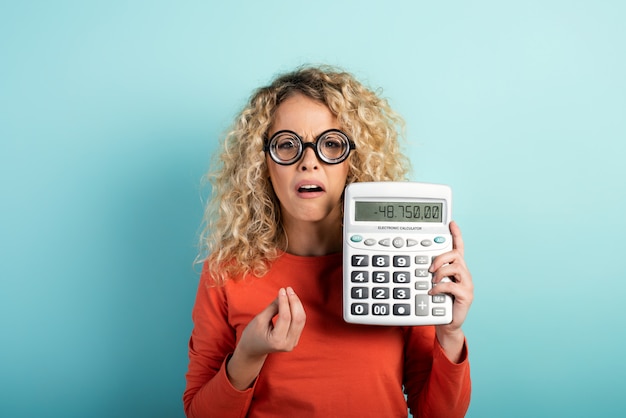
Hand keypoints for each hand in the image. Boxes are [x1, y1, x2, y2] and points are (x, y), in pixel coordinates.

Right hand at [227, 287, 305, 388]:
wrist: (252, 350)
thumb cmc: (252, 335)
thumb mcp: (260, 320)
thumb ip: (273, 308)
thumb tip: (283, 294)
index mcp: (277, 341)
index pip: (285, 317)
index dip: (284, 301)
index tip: (282, 289)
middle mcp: (288, 344)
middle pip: (297, 318)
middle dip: (294, 301)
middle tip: (288, 289)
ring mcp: (293, 343)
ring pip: (301, 320)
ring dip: (297, 304)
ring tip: (290, 292)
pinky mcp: (295, 339)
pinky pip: (300, 322)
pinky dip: (297, 310)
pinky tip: (292, 301)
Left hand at [429, 221, 473, 360]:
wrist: (446, 323)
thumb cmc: (437, 301)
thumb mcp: (430, 283)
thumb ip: (426, 272)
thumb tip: (411, 264)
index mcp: (455, 268)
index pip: (457, 247)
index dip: (456, 235)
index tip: (451, 223)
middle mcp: (463, 273)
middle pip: (456, 254)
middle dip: (441, 257)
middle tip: (429, 267)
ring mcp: (466, 284)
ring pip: (457, 267)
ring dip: (441, 271)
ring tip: (431, 280)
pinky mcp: (466, 295)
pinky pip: (453, 285)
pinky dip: (440, 287)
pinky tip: (432, 292)